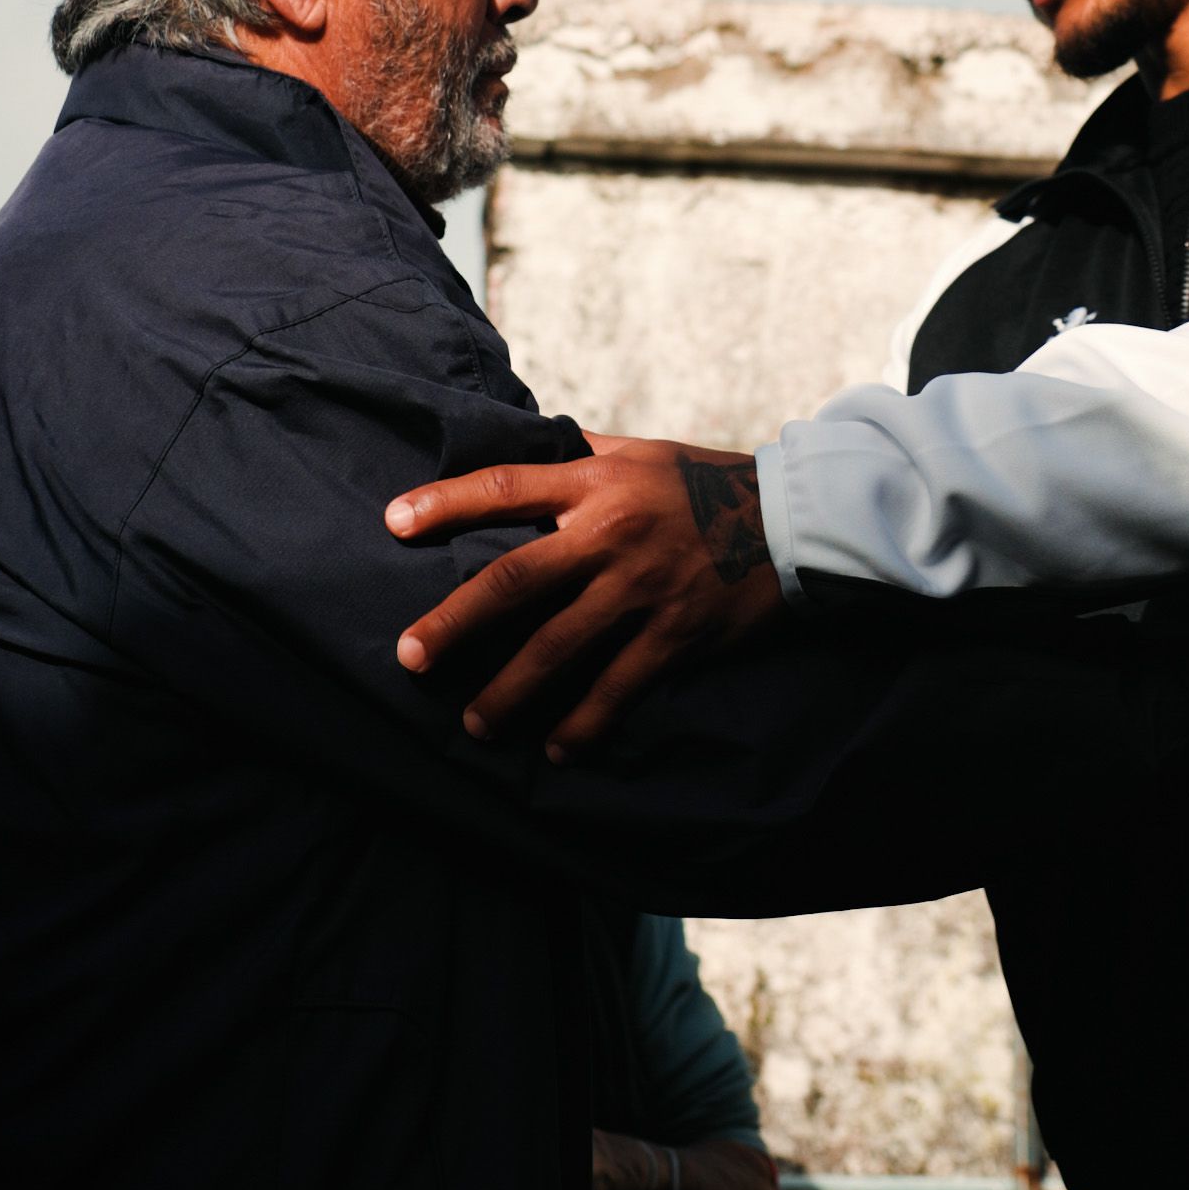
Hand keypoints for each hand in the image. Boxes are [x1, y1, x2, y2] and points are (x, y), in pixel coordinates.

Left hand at [388, 435, 780, 751]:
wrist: (795, 520)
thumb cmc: (706, 482)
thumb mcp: (642, 452)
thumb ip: (582, 454)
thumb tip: (524, 441)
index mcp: (597, 484)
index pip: (506, 488)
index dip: (446, 503)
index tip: (393, 523)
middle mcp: (612, 535)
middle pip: (515, 580)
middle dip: (456, 622)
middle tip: (411, 657)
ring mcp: (643, 588)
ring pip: (560, 647)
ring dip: (510, 691)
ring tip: (475, 724)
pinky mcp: (676, 633)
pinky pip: (619, 686)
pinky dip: (585, 722)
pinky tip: (558, 749)